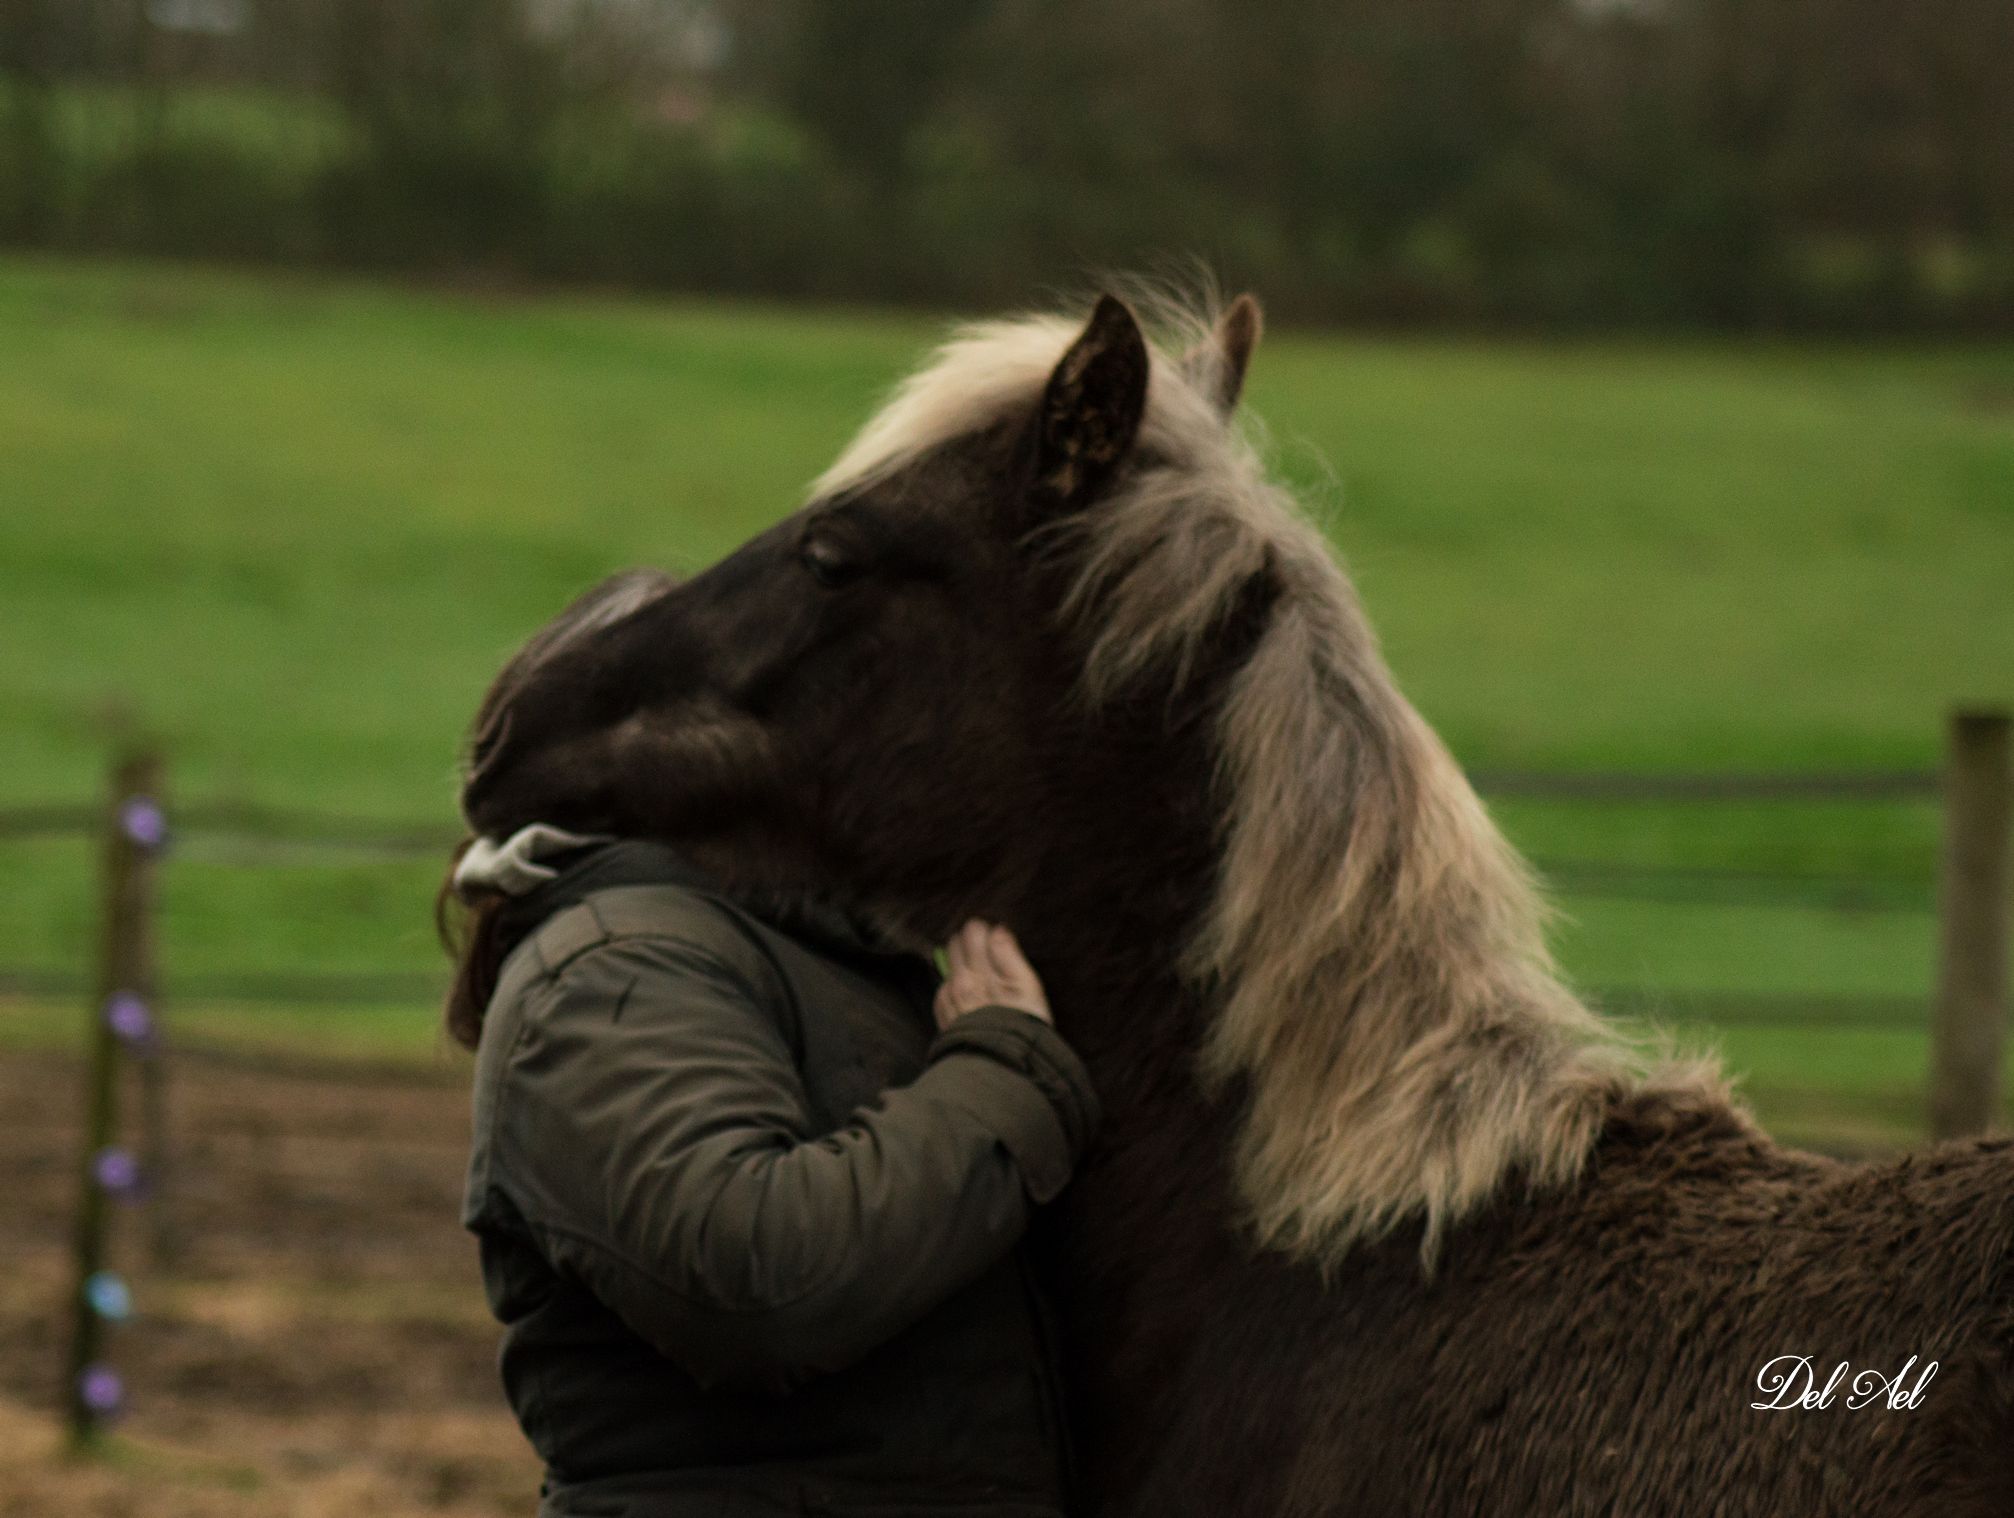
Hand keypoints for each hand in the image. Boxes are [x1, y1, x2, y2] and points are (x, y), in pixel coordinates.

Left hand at [933, 920, 1051, 1030]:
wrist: (1004, 1066)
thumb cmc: (1025, 1025)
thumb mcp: (1028, 986)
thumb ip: (1009, 954)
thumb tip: (998, 930)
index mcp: (983, 970)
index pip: (975, 931)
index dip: (987, 931)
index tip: (996, 939)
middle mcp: (961, 981)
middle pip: (956, 943)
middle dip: (970, 943)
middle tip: (987, 955)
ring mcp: (949, 998)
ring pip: (948, 965)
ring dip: (961, 965)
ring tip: (981, 980)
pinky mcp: (943, 1014)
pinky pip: (942, 990)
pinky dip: (953, 988)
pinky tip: (969, 1000)